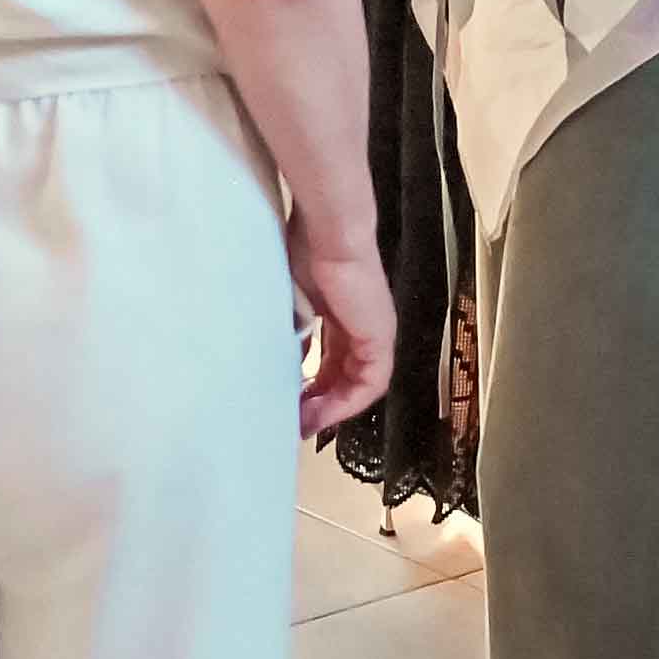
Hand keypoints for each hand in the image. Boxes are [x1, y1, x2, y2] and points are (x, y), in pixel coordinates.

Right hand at [289, 220, 398, 439]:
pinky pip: (369, 384)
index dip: (313, 385)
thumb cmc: (305, 252)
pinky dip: (347, 403)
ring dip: (332, 408)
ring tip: (305, 425)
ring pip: (358, 386)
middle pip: (345, 377)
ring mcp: (375, 333)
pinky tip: (323, 415)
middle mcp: (362, 327)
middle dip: (320, 403)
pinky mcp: (380, 339)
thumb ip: (291, 330)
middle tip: (294, 423)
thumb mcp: (291, 299)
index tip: (289, 402)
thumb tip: (278, 362)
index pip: (332, 360)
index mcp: (341, 315)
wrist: (329, 233)